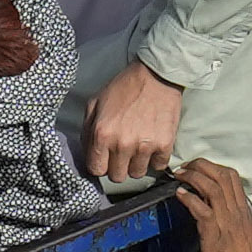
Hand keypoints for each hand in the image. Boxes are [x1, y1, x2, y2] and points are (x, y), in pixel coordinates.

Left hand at [86, 65, 188, 183]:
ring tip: (138, 146)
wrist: (156, 75)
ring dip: (136, 163)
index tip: (106, 158)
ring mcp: (144, 147)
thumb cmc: (124, 87)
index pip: (96, 170)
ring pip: (137, 174)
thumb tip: (87, 153)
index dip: (100, 164)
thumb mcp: (95, 103)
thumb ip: (87, 130)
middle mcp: (122, 144)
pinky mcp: (164, 145)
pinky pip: (157, 166)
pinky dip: (155, 158)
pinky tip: (152, 144)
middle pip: (117, 176)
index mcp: (102, 134)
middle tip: (123, 152)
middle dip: (118, 166)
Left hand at [171, 156, 251, 251]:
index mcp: (244, 211)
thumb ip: (230, 220)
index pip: (232, 177)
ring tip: (180, 175)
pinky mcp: (215, 235)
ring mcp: (227, 222)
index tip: (199, 166)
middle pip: (221, 175)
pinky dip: (189, 198)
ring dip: (192, 176)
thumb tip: (212, 209)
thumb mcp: (241, 235)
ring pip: (212, 186)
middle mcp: (237, 212)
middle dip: (201, 165)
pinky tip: (180, 195)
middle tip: (185, 166)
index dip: (213, 166)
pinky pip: (201, 208)